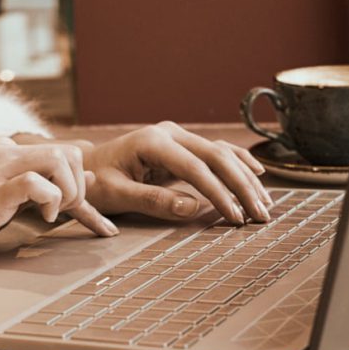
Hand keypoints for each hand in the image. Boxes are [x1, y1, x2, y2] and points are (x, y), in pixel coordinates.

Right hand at [0, 137, 117, 270]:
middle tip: (66, 213)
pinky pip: (37, 183)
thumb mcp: (9, 200)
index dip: (84, 185)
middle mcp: (3, 151)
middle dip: (79, 186)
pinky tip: (42, 218)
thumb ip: (45, 186)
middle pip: (69, 152)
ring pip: (59, 159)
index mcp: (6, 150)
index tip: (98, 221)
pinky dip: (51, 201)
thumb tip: (91, 177)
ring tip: (54, 213)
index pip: (62, 153)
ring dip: (69, 191)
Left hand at [81, 122, 272, 223]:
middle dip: (241, 187)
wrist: (84, 166)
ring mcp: (177, 136)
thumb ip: (153, 200)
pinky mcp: (181, 146)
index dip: (218, 192)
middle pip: (216, 156)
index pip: (195, 167)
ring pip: (221, 153)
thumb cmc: (94, 182)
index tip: (234, 216)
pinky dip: (238, 164)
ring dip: (245, 178)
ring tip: (264, 204)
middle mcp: (168, 132)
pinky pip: (215, 153)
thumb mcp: (116, 195)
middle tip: (260, 214)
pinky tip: (257, 175)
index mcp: (152, 141)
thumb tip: (193, 207)